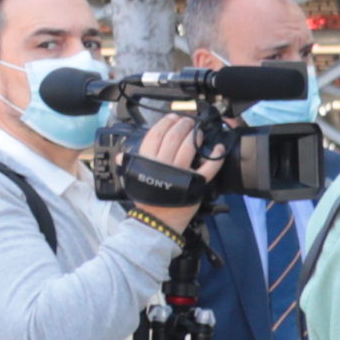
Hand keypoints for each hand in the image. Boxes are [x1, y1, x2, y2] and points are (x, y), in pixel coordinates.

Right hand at [132, 111, 211, 230]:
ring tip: (198, 131)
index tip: (172, 118)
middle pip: (174, 136)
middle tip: (188, 122)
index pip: (155, 134)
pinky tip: (218, 148)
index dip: (165, 123)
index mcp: (147, 161)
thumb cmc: (147, 200)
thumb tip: (122, 155)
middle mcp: (164, 164)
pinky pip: (209, 167)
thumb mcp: (134, 179)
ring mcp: (181, 173)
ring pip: (189, 147)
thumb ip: (131, 165)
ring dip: (195, 135)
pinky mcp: (196, 182)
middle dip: (183, 125)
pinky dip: (215, 156)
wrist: (158, 221)